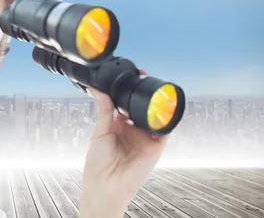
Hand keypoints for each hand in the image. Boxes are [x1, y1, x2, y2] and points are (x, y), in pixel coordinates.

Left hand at [79, 69, 169, 217]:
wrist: (105, 186)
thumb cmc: (98, 165)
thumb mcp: (99, 133)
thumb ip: (104, 110)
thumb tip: (99, 90)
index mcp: (118, 127)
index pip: (125, 105)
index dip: (127, 92)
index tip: (129, 77)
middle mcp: (133, 131)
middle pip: (140, 109)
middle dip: (143, 94)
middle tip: (142, 77)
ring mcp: (145, 139)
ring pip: (153, 117)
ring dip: (155, 104)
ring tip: (153, 88)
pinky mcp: (155, 148)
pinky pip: (165, 131)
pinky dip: (166, 120)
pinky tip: (163, 108)